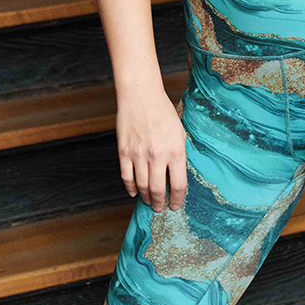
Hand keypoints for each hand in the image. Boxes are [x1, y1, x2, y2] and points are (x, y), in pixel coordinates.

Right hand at [116, 91, 187, 210]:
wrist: (141, 96)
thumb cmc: (163, 112)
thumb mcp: (180, 132)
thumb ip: (179, 154)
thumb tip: (177, 175)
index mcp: (176, 151)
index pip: (179, 185)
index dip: (178, 199)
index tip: (176, 205)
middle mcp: (158, 155)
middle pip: (159, 190)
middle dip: (160, 203)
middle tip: (160, 208)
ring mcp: (139, 155)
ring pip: (142, 186)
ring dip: (146, 198)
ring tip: (149, 201)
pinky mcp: (124, 152)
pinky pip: (127, 177)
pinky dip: (131, 188)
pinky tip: (135, 192)